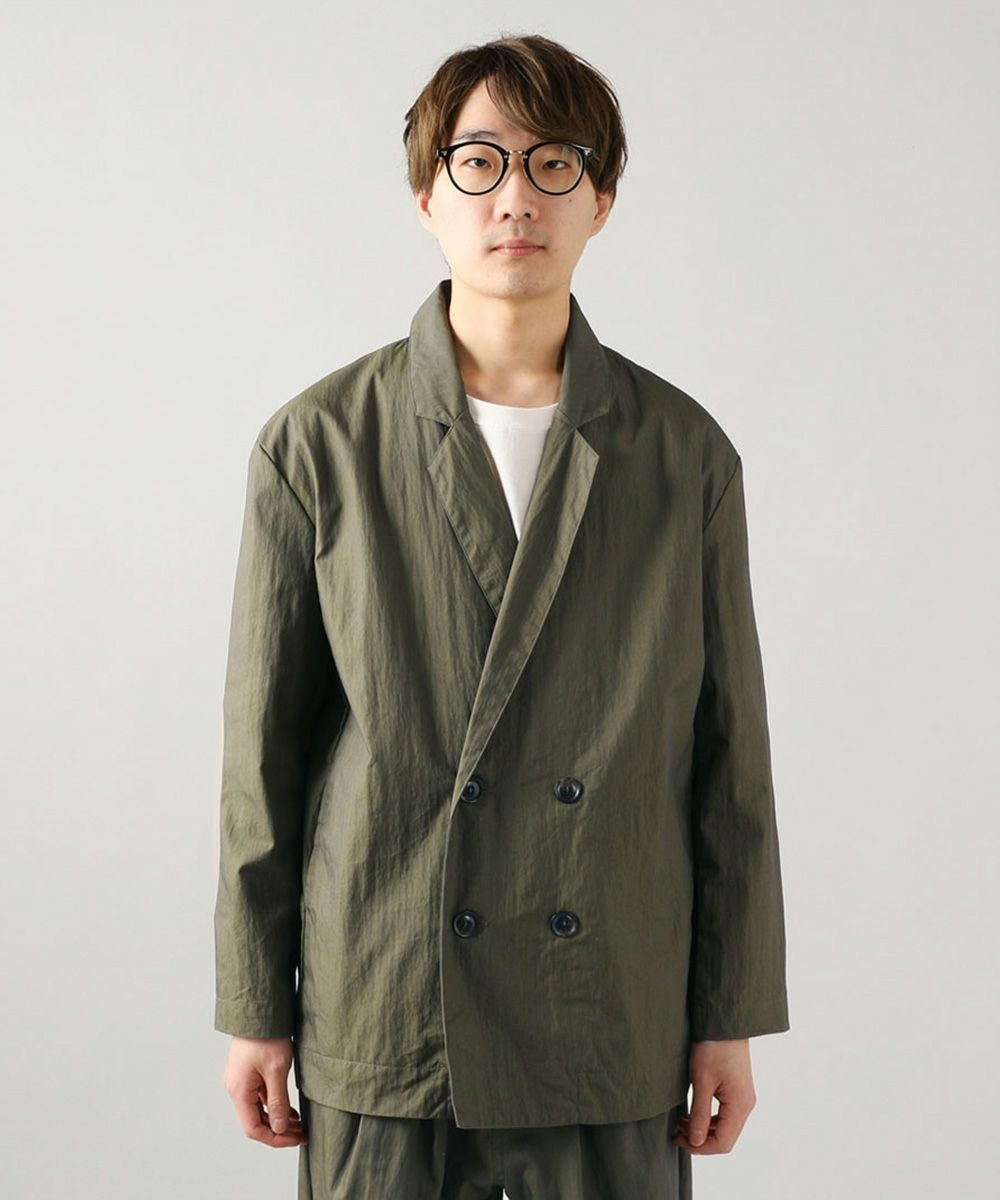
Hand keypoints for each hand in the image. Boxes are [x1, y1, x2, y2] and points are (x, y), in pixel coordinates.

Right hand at [222, 1036, 306, 1146]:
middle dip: (279, 1130)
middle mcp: (235, 1088)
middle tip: (301, 1133)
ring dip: (277, 1119)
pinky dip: (273, 1105)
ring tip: (299, 1124)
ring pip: (257, 1110)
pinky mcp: (247, 1073)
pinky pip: (259, 1097)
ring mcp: (240, 1080)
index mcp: (239, 1091)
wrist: (260, 1009)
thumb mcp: (277, 1070)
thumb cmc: (266, 1035)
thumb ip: (277, 1102)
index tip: (296, 1139)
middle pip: (255, 1121)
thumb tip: (279, 1128)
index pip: (253, 1128)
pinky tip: (289, 1109)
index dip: (275, 1138)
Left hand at [672, 1038, 755, 1153]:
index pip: (723, 1143)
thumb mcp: (702, 1082)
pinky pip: (725, 1114)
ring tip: (681, 1123)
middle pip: (725, 1138)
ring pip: (725, 1127)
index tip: (679, 1140)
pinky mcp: (737, 1090)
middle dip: (701, 1140)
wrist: (724, 1022)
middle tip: (677, 1133)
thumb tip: (695, 1141)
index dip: (700, 1147)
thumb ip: (700, 1115)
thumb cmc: (713, 1048)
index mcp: (740, 1105)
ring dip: (704, 1130)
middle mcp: (745, 1105)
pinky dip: (709, 1119)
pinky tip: (692, 1113)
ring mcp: (743, 1098)